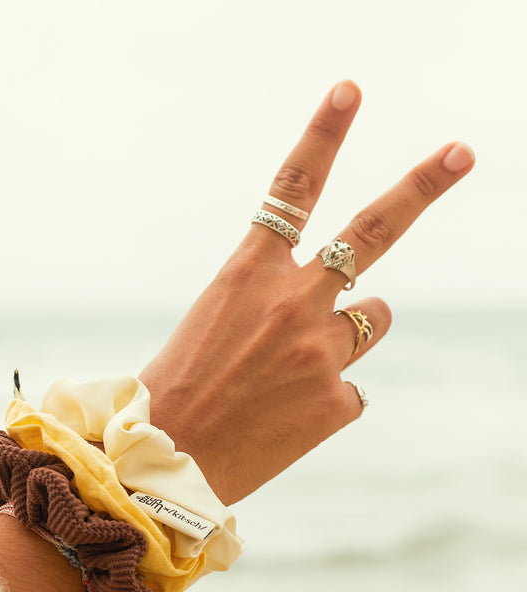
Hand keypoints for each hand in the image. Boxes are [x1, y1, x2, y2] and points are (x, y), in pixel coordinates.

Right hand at [140, 81, 473, 505]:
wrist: (164, 466)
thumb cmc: (178, 390)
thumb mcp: (213, 321)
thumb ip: (273, 299)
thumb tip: (339, 310)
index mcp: (248, 273)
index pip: (294, 187)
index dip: (324, 133)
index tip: (351, 90)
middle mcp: (294, 301)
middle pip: (375, 231)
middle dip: (423, 185)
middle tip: (462, 151)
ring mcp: (321, 350)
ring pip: (373, 318)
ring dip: (351, 330)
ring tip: (299, 366)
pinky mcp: (336, 401)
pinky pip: (351, 388)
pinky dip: (327, 399)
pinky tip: (286, 418)